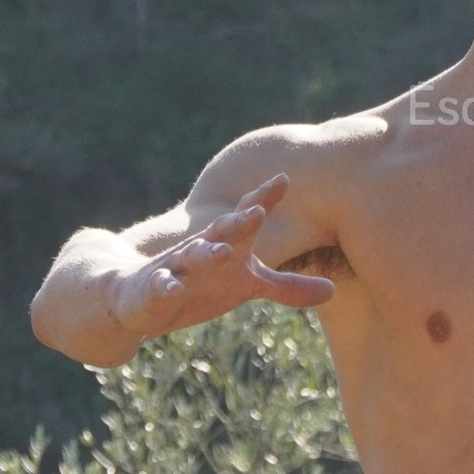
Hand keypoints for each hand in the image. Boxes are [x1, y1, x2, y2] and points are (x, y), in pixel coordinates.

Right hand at [109, 175, 335, 338]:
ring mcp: (177, 266)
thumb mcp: (246, 286)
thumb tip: (334, 290)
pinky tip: (172, 288)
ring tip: (223, 251)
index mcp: (228, 242)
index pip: (248, 215)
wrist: (139, 295)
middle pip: (222, 229)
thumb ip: (287, 287)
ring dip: (207, 253)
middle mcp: (203, 247)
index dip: (264, 198)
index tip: (283, 178)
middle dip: (239, 220)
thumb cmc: (204, 283)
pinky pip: (159, 287)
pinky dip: (165, 287)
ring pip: (192, 256)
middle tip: (258, 211)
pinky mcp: (154, 290)